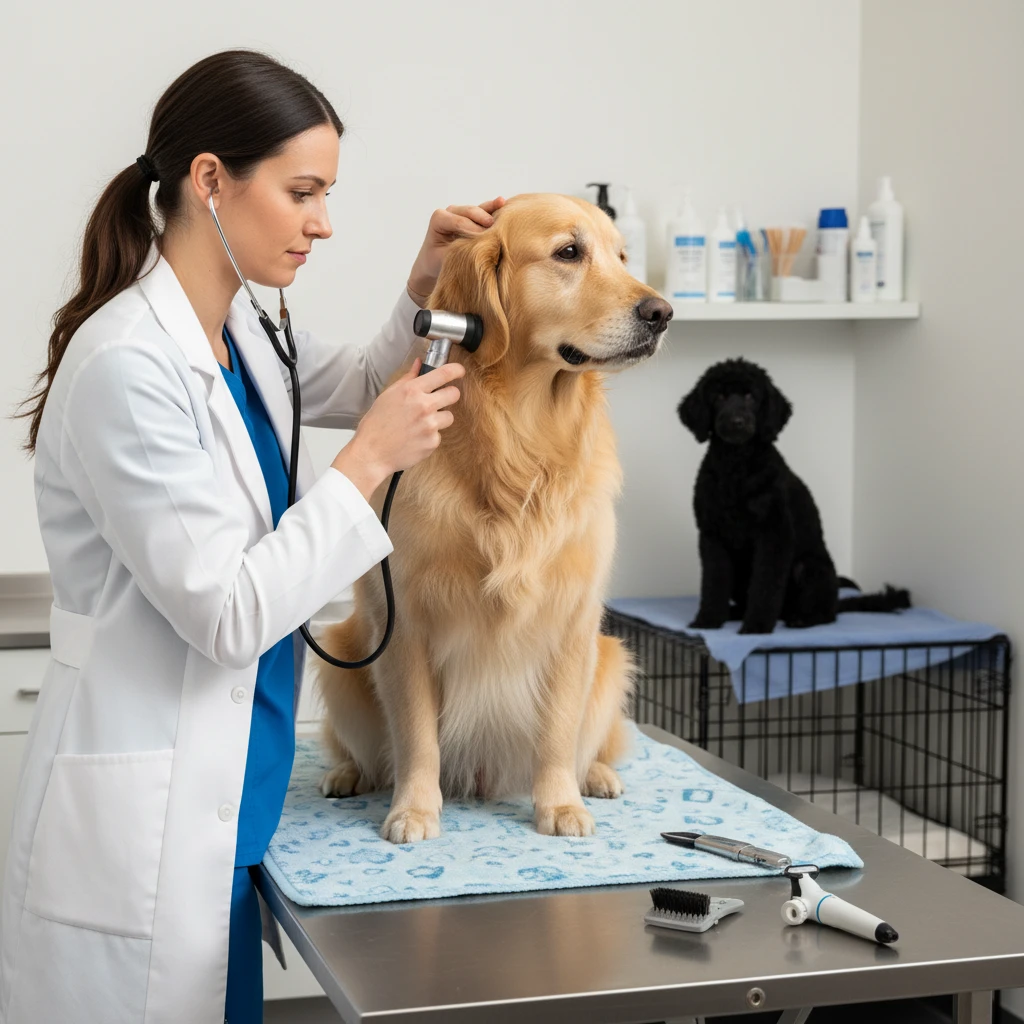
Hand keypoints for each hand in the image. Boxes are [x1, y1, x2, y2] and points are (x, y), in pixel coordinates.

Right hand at [331, 359, 465, 498]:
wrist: (371, 452)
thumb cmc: (376, 423)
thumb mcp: (389, 395)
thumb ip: (408, 379)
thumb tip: (419, 363)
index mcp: (412, 390)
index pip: (444, 374)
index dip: (456, 370)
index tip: (459, 371)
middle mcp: (424, 406)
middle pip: (454, 394)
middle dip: (449, 395)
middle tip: (440, 400)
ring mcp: (430, 425)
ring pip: (449, 416)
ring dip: (439, 418)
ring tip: (420, 424)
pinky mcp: (432, 442)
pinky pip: (439, 435)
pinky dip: (430, 436)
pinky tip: (415, 438)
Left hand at [406, 197, 505, 302]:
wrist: (434, 262)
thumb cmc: (437, 262)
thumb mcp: (444, 259)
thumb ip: (459, 251)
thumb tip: (479, 248)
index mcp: (439, 218)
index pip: (459, 222)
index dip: (473, 231)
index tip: (484, 243)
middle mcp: (450, 211)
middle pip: (470, 212)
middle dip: (483, 221)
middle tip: (495, 232)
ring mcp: (463, 211)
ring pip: (480, 209)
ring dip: (491, 214)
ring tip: (505, 216)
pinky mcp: (474, 215)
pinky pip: (486, 209)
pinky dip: (494, 208)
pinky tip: (503, 202)